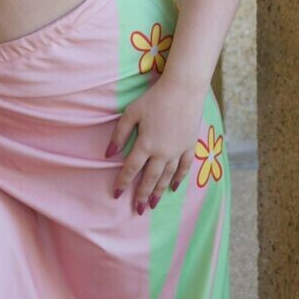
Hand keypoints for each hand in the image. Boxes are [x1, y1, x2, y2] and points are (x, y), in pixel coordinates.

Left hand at [106, 74, 203, 213]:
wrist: (183, 89)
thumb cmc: (154, 98)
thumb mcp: (132, 112)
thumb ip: (119, 134)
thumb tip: (108, 154)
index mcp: (146, 144)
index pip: (131, 169)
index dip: (122, 182)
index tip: (116, 194)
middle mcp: (162, 152)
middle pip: (150, 178)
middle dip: (142, 195)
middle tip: (137, 209)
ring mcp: (178, 150)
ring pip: (167, 177)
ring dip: (159, 192)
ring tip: (152, 204)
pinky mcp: (190, 146)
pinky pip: (184, 167)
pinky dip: (179, 179)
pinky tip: (174, 188)